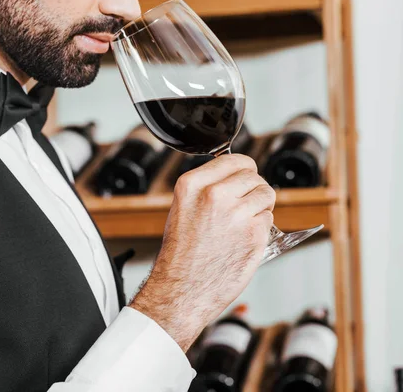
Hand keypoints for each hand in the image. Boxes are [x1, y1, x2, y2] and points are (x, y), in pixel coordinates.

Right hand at [130, 154, 274, 350]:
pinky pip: (269, 219)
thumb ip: (207, 189)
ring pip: (267, 195)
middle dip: (254, 189)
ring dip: (261, 207)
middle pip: (254, 176)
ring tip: (244, 224)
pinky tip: (243, 240)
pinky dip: (261, 229)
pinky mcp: (254, 234)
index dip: (243, 170)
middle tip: (245, 207)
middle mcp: (214, 195)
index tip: (245, 177)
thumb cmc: (181, 255)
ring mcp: (237, 214)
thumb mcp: (182, 209)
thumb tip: (235, 179)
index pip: (234, 160)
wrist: (182, 290)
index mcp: (192, 185)